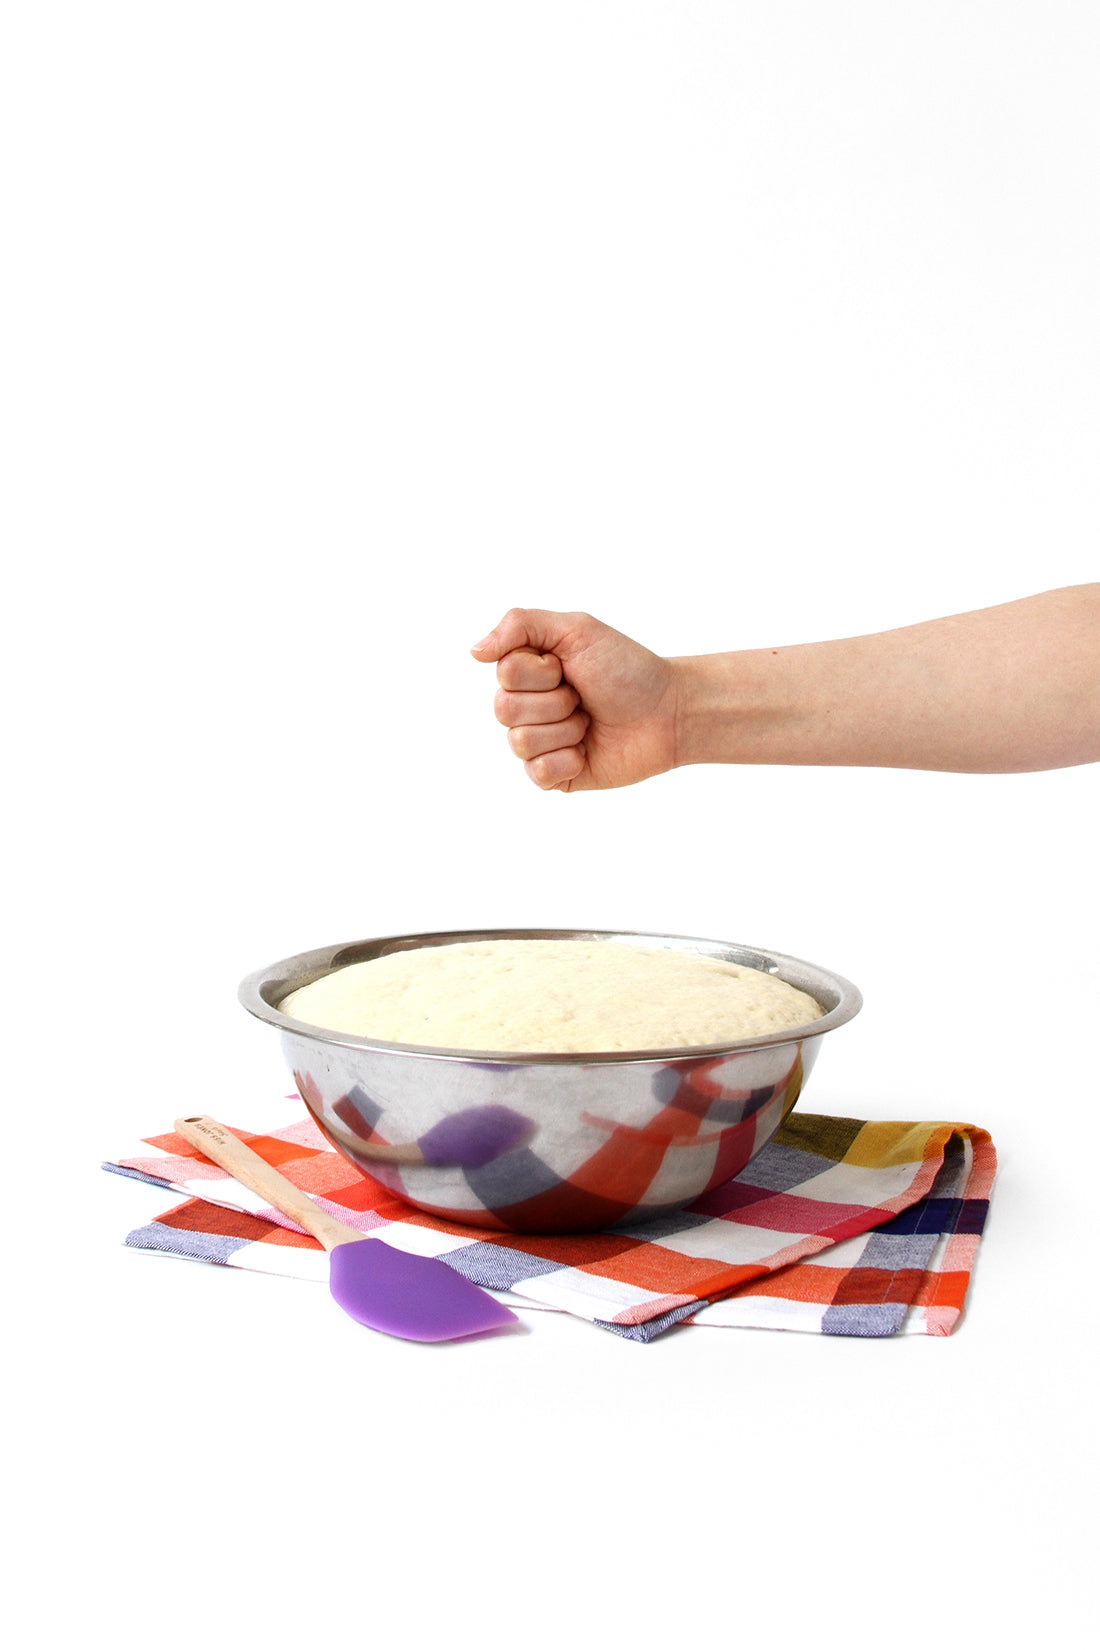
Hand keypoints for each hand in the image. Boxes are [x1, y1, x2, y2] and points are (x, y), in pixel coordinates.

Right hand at [471, 609, 678, 790]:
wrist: (669, 712)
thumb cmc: (626, 668)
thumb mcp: (576, 629)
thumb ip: (520, 625)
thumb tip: (474, 651)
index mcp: (527, 671)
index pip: (505, 673)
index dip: (542, 671)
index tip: (570, 667)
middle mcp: (527, 706)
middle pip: (504, 710)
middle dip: (555, 701)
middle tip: (583, 696)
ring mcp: (540, 742)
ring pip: (520, 742)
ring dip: (566, 729)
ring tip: (589, 721)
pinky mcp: (555, 775)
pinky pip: (537, 773)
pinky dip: (568, 760)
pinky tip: (588, 750)